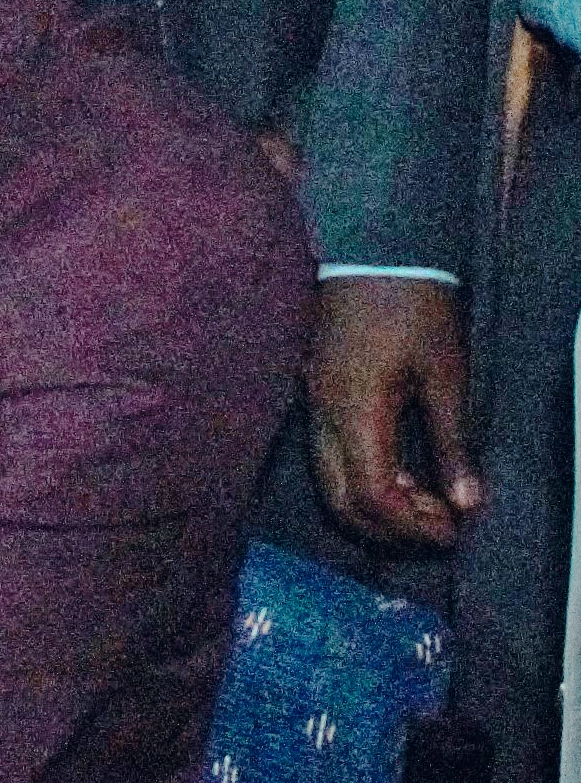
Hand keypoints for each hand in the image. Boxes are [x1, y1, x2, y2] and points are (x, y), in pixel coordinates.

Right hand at [307, 274, 479, 551]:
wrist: (370, 251)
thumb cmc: (413, 307)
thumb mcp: (445, 375)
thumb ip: (452, 443)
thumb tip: (468, 503)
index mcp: (355, 412)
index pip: (374, 496)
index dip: (413, 527)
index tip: (453, 531)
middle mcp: (323, 416)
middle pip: (341, 502)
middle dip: (391, 530)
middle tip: (440, 529)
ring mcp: (313, 405)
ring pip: (331, 484)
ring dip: (377, 508)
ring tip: (427, 502)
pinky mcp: (316, 395)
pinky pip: (330, 458)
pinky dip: (364, 481)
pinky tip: (403, 473)